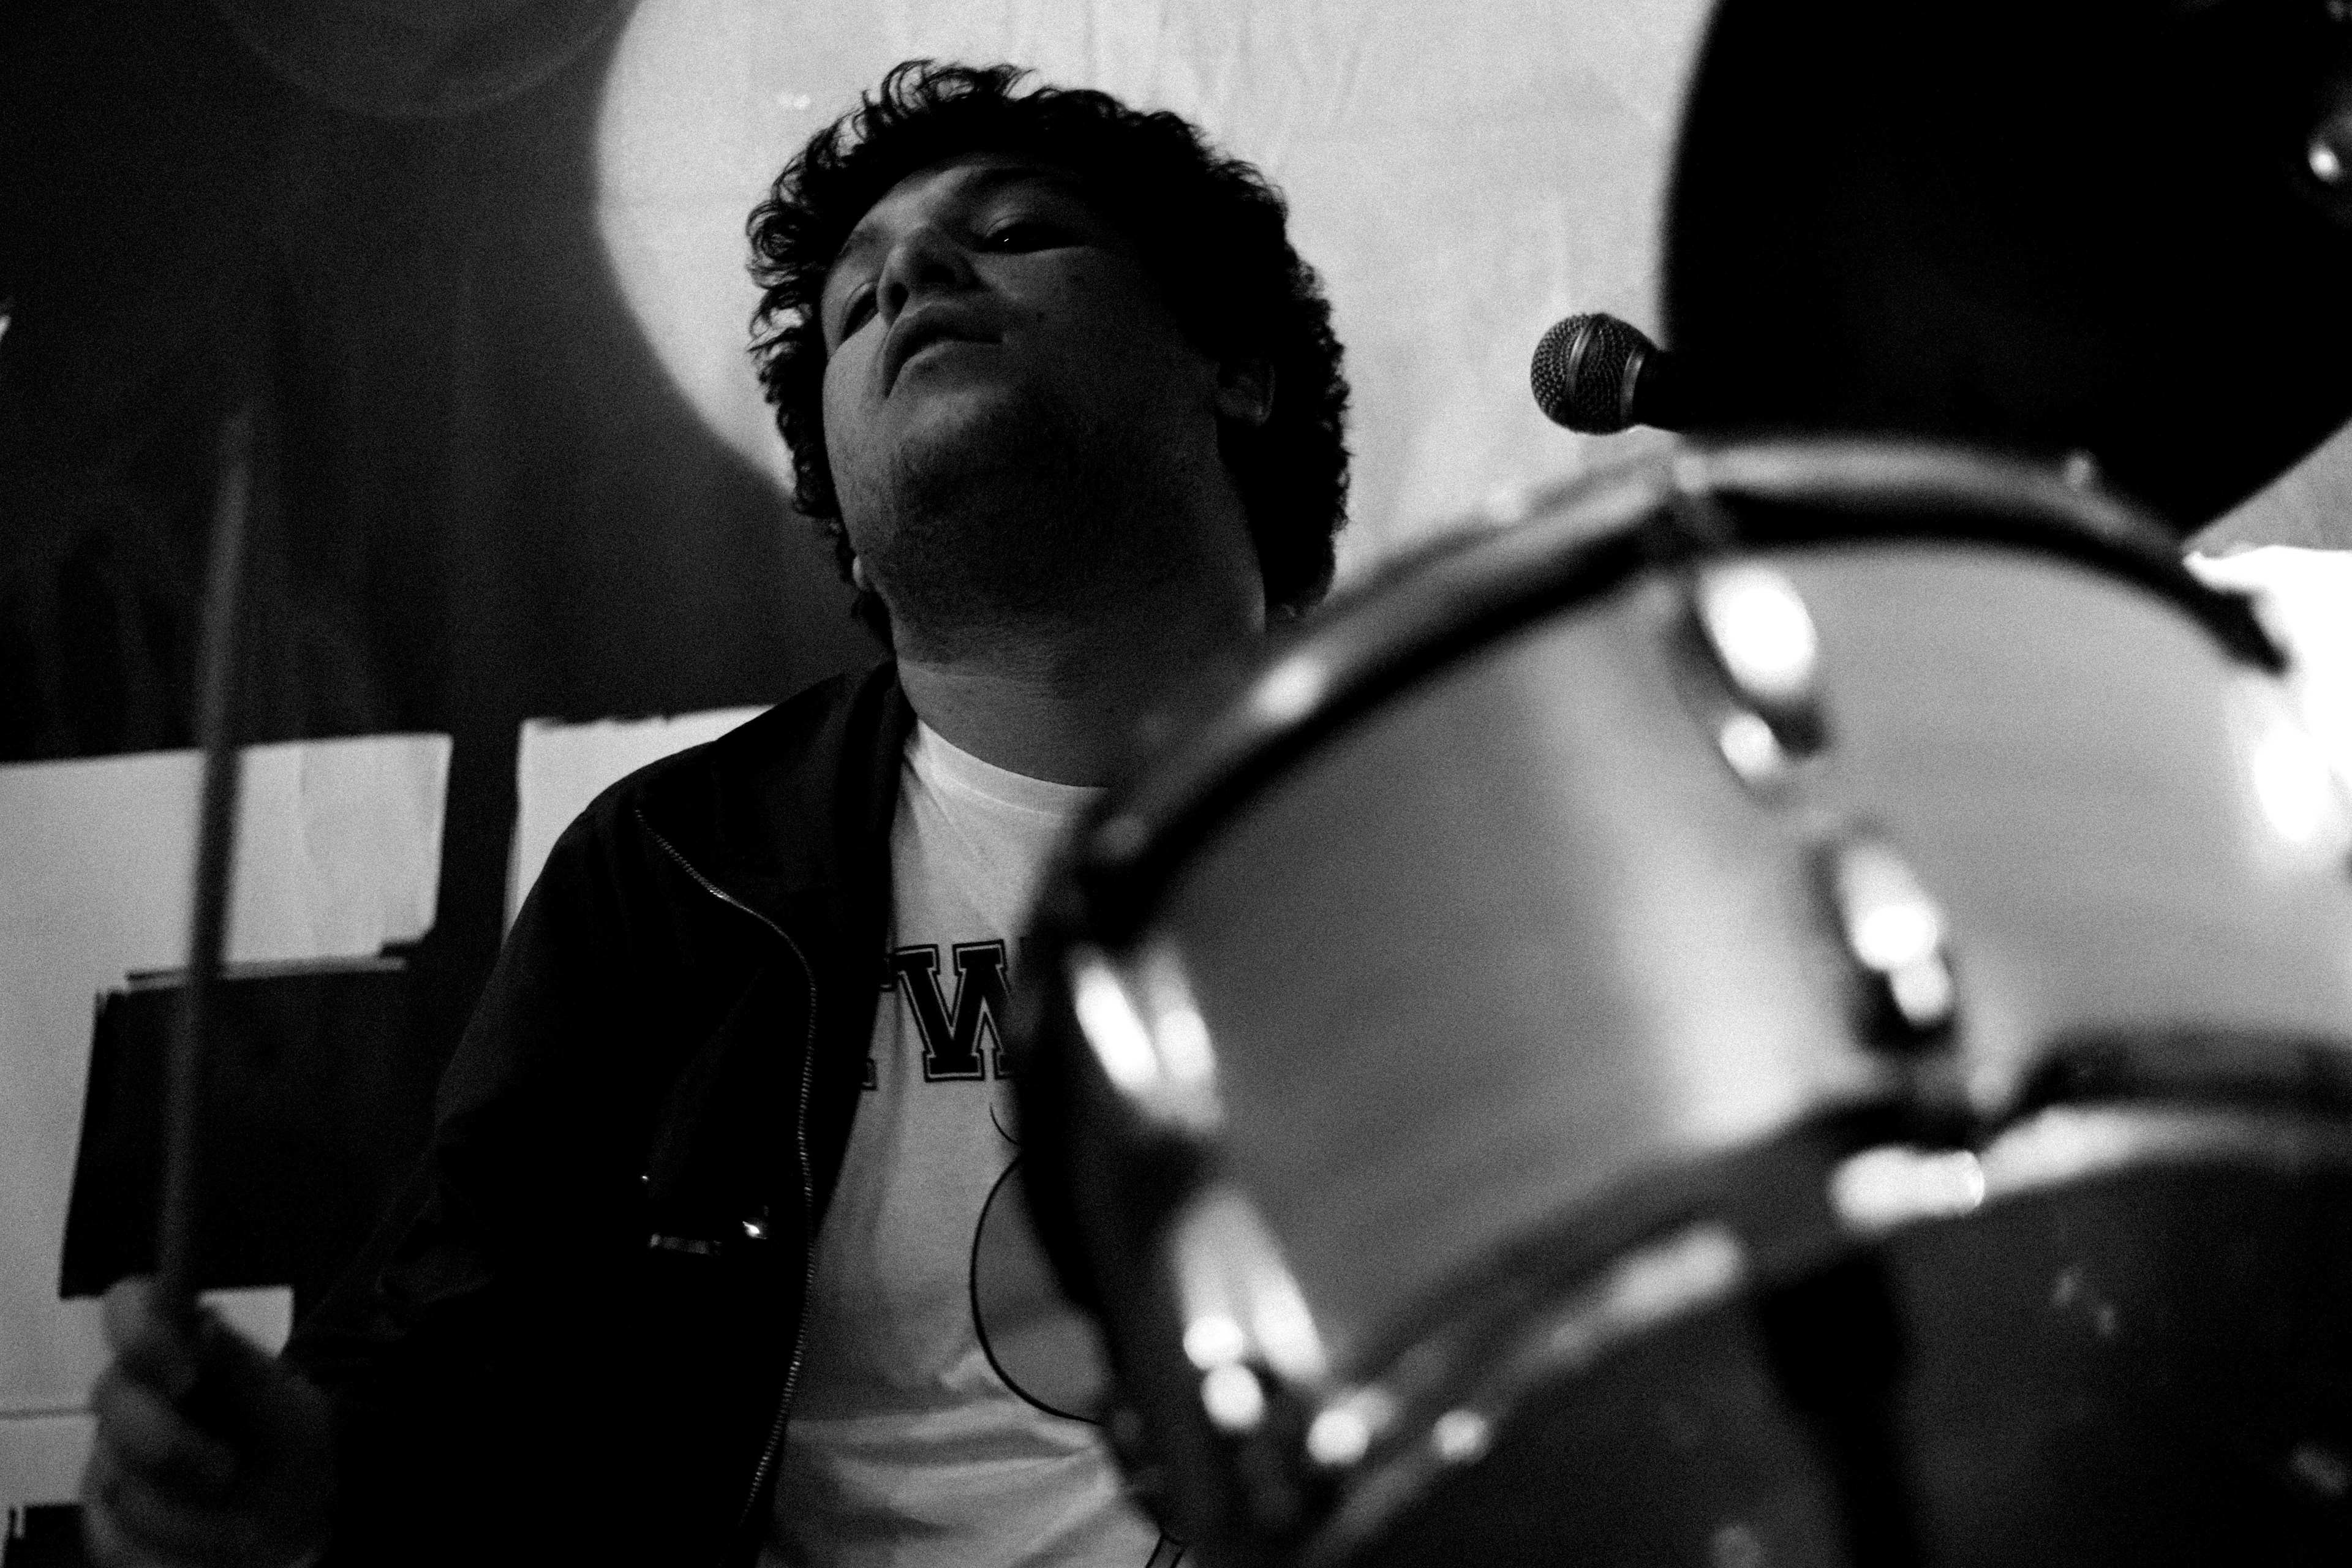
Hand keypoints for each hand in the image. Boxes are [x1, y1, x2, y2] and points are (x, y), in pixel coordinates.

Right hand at [80, 1277, 336, 1567]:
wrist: (301, 1520)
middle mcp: (131, 1399)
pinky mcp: (104, 1523)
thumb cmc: (293, 1449)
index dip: (141, 1330)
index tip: (185, 1372)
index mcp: (176, 1350)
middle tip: (224, 1471)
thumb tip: (202, 1325)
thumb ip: (245, 1371)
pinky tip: (218, 1543)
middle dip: (168, 1442)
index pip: (129, 1307)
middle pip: (110, 1398)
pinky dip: (181, 1548)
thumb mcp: (292, 1410)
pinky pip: (120, 1539)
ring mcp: (110, 1461)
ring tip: (243, 1518)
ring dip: (188, 1509)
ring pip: (116, 1479)